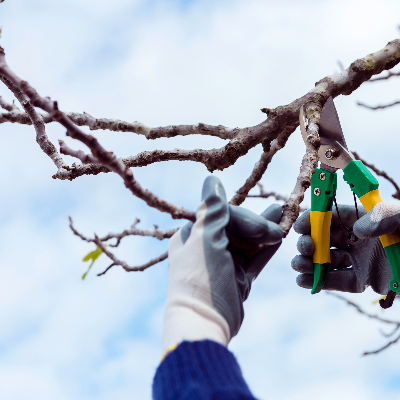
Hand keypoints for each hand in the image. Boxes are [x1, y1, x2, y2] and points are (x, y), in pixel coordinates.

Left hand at [162, 176, 282, 352]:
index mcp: (192, 235)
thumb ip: (212, 210)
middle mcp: (206, 247)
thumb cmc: (200, 277)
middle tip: (279, 222)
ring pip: (248, 242)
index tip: (261, 226)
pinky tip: (280, 237)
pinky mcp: (238, 278)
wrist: (204, 322)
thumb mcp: (206, 239)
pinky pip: (254, 259)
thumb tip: (211, 180)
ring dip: (265, 230)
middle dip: (258, 223)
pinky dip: (266, 249)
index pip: (221, 214)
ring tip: (284, 214)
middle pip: (237, 227)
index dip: (243, 217)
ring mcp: (224, 263)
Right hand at [291, 204, 392, 293]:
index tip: (300, 226)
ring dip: (309, 263)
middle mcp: (359, 239)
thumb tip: (358, 230)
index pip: (334, 215)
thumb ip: (383, 215)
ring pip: (328, 260)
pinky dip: (321, 282)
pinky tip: (304, 281)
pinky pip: (339, 281)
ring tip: (298, 265)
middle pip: (326, 238)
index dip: (314, 219)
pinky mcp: (364, 280)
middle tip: (306, 249)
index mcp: (365, 219)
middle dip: (309, 242)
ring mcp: (360, 260)